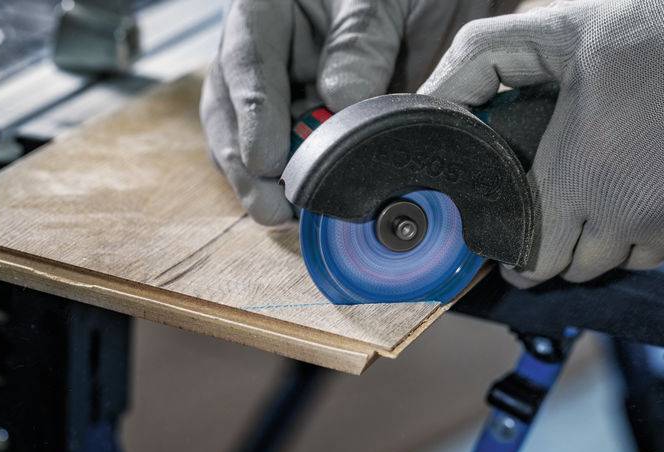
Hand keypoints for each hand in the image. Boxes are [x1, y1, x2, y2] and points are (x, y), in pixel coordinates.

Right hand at [200, 0, 511, 224]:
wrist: (434, 4)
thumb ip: (362, 43)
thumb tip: (342, 103)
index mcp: (269, 10)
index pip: (247, 60)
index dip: (252, 114)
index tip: (265, 160)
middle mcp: (266, 56)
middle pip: (229, 112)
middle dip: (245, 164)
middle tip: (271, 206)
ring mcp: (281, 94)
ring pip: (247, 143)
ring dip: (262, 185)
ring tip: (286, 217)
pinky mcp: (303, 126)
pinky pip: (285, 160)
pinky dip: (292, 187)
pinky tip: (304, 212)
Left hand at [419, 0, 663, 285]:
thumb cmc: (653, 29)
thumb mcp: (557, 32)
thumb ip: (481, 63)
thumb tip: (431, 105)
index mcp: (577, 176)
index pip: (534, 259)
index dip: (518, 257)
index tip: (512, 250)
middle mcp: (626, 213)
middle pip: (578, 267)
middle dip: (562, 250)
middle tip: (561, 220)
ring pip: (627, 261)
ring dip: (614, 240)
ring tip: (613, 196)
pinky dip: (662, 230)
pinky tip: (660, 189)